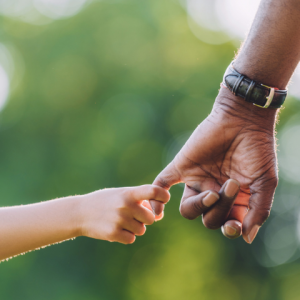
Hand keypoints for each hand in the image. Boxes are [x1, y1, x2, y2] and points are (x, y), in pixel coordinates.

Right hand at [78, 185, 169, 243]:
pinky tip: (115, 228)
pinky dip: (125, 236)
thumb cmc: (106, 202)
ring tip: (120, 221)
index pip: (153, 191)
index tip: (165, 198)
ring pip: (141, 230)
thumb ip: (140, 201)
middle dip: (144, 219)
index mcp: (129, 193)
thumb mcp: (121, 194)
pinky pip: (131, 239)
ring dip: (134, 228)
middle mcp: (126, 205)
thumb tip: (159, 216)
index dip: (163, 195)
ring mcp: (120, 220)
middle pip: (151, 219)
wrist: (80, 212)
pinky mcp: (114, 233)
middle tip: (131, 215)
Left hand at [151, 88, 277, 243]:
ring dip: (199, 206)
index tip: (232, 225)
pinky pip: (163, 184)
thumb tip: (247, 238)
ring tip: (212, 192)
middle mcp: (213, 192)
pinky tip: (157, 209)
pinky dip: (157, 196)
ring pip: (187, 209)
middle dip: (219, 209)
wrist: (242, 120)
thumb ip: (258, 210)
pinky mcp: (181, 167)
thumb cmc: (257, 150)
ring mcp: (196, 180)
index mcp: (233, 199)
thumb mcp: (265, 182)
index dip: (228, 229)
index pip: (226, 224)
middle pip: (207, 219)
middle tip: (231, 185)